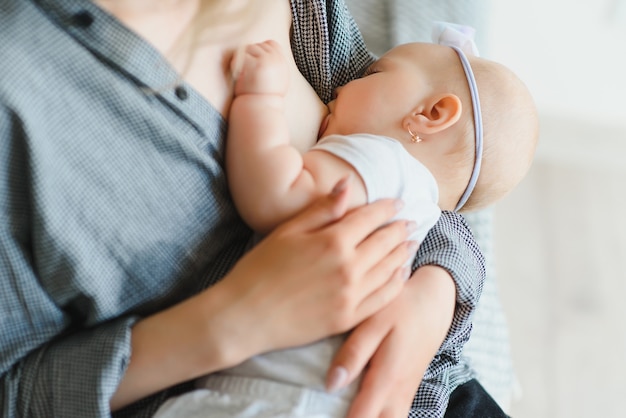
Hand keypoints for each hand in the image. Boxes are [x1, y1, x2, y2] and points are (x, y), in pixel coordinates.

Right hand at [215, 178, 415, 360]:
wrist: (245, 316)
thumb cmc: (260, 269)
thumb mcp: (287, 231)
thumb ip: (321, 209)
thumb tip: (347, 184)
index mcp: (332, 241)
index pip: (370, 218)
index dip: (387, 208)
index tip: (397, 202)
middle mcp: (348, 267)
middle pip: (386, 242)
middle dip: (400, 228)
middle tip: (410, 221)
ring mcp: (351, 295)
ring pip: (390, 269)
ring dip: (403, 252)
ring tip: (411, 242)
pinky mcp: (349, 318)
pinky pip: (384, 298)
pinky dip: (397, 282)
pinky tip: (401, 273)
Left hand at [232, 40, 288, 95]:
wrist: (260, 109)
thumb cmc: (264, 96)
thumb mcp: (276, 79)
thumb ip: (274, 63)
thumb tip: (266, 47)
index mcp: (282, 62)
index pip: (270, 43)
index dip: (260, 52)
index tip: (255, 66)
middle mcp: (277, 59)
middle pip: (257, 45)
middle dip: (249, 56)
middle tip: (247, 73)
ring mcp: (267, 61)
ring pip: (248, 48)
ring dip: (242, 60)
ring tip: (243, 75)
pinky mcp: (256, 65)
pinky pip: (240, 56)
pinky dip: (236, 66)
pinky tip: (239, 76)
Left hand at [326, 266, 455, 417]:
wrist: (434, 302)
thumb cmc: (400, 308)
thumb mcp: (374, 323)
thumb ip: (354, 353)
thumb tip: (331, 385)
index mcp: (387, 378)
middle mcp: (399, 393)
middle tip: (329, 417)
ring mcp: (406, 393)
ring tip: (345, 415)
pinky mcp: (407, 390)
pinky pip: (395, 416)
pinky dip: (380, 417)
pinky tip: (365, 412)